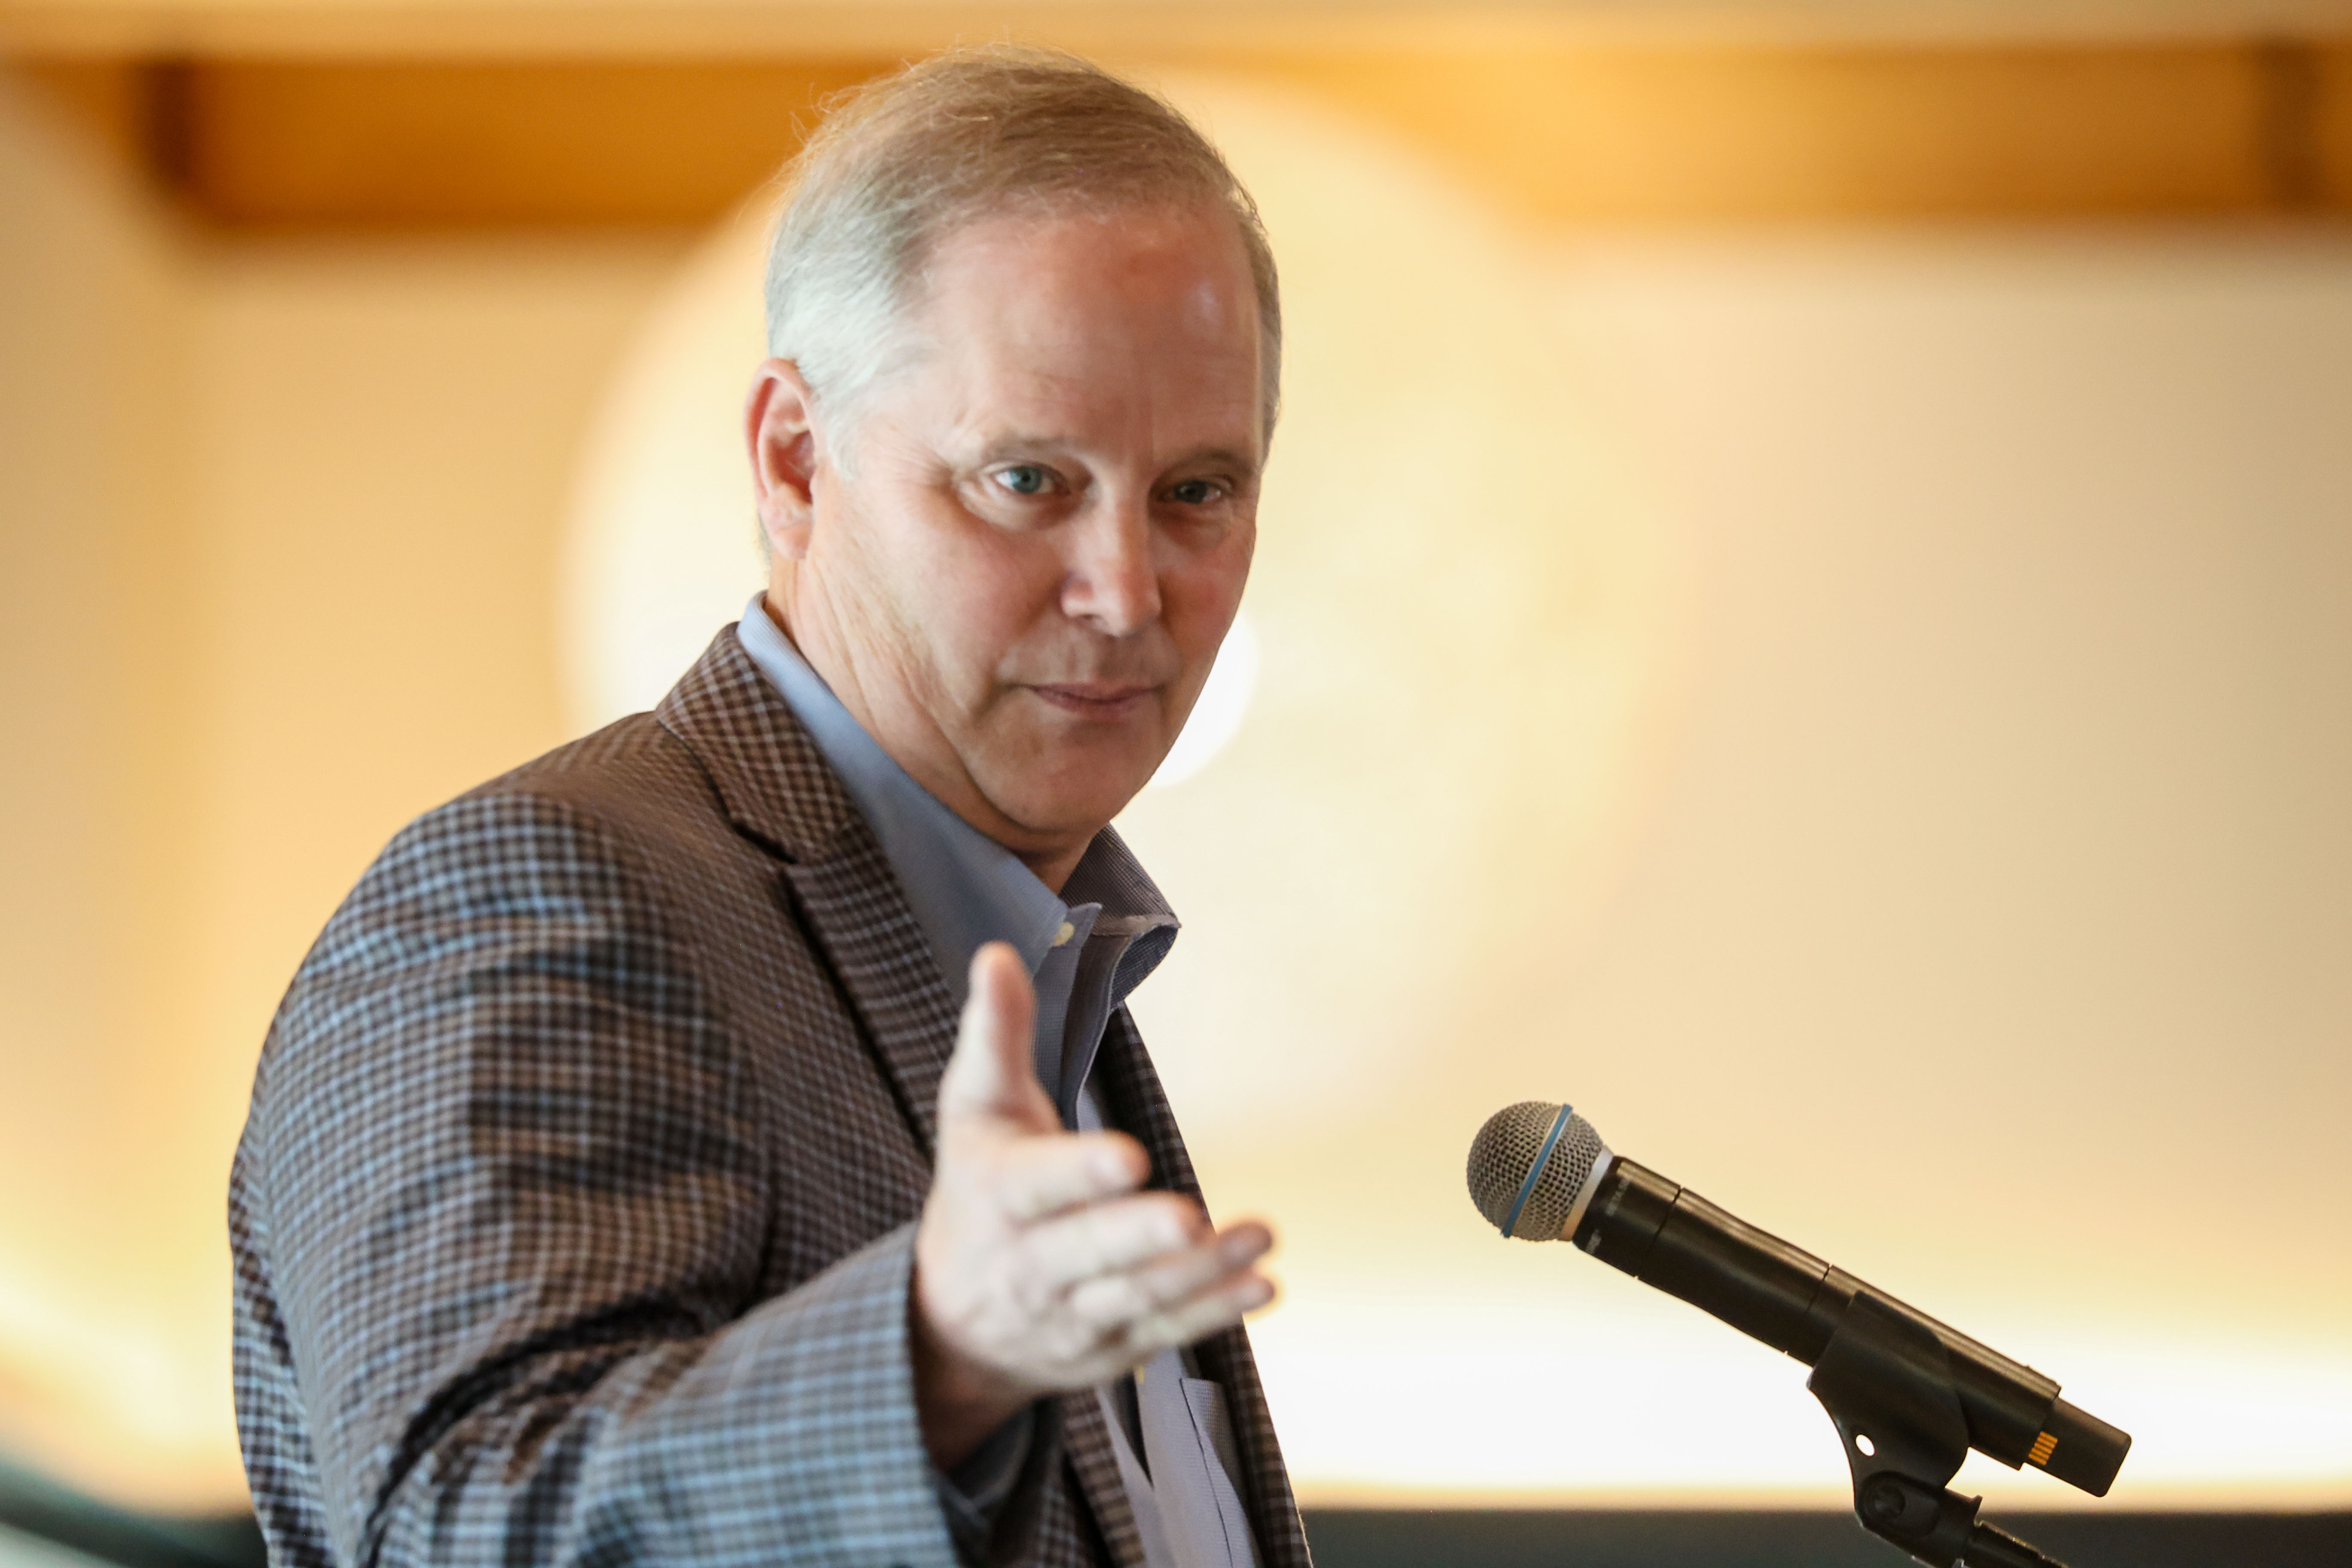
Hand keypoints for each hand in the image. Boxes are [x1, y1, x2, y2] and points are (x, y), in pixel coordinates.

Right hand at [910, 942, 1275, 1467]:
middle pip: (1085, 1255)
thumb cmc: (976, 1188)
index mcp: (996, 1196)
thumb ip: (996, 1034)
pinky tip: (1263, 1286)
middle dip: (1135, 1239)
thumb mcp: (975, 1109)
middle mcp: (1029, 1266)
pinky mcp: (1112, 1348)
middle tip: (1187, 1219)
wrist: (950, 1322)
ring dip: (1200, 1272)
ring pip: (1136, 1297)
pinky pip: (1166, 1332)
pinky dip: (1215, 1312)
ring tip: (1257, 1237)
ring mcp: (1071, 1316)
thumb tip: (997, 953)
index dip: (1078, 1174)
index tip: (1127, 1158)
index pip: (1035, 1186)